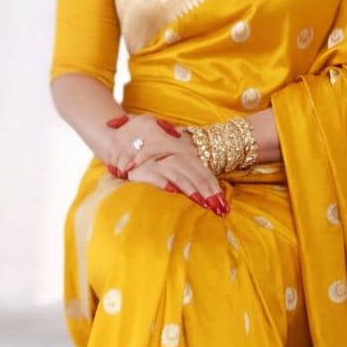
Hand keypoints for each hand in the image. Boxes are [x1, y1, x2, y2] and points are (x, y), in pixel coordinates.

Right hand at [105, 113, 228, 214]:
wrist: (121, 137)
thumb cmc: (150, 148)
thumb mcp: (172, 151)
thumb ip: (187, 164)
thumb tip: (205, 186)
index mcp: (184, 153)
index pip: (204, 172)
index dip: (215, 188)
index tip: (224, 203)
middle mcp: (174, 155)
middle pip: (196, 175)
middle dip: (209, 193)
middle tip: (220, 209)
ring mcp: (159, 161)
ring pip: (180, 176)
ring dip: (193, 191)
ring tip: (204, 205)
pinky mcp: (144, 168)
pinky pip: (158, 177)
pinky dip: (167, 185)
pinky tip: (176, 193)